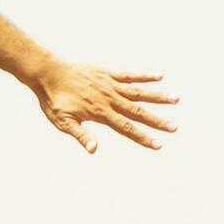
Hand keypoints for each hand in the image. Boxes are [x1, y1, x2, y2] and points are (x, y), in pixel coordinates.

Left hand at [32, 62, 176, 153]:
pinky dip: (144, 75)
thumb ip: (81, 135)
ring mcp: (111, 85)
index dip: (144, 138)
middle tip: (175, 128)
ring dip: (158, 97)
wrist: (48, 73)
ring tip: (176, 99)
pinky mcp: (108, 73)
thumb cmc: (54, 100)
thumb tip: (94, 150)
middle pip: (139, 112)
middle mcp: (110, 99)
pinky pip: (130, 74)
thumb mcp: (64, 122)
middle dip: (157, 121)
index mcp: (101, 113)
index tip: (158, 145)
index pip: (127, 129)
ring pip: (139, 92)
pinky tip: (159, 76)